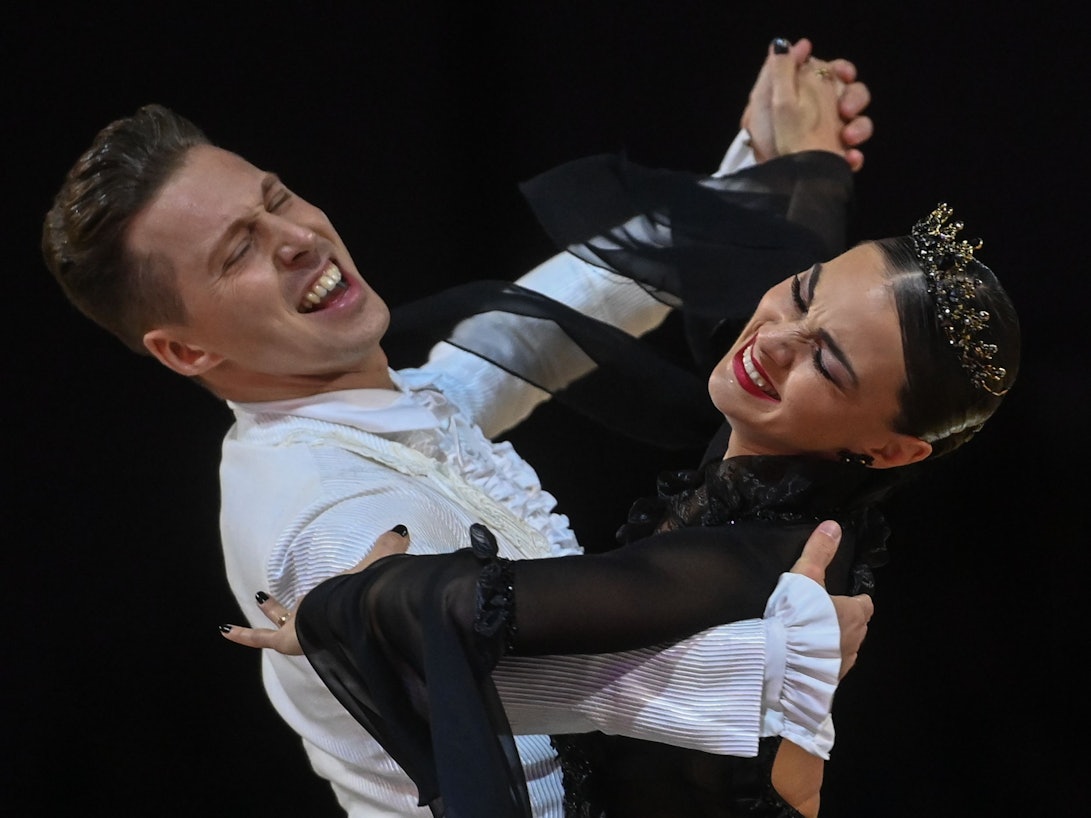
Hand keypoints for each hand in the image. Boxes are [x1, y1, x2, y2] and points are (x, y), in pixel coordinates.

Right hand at [218, 525, 411, 654]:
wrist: (358, 615)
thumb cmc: (370, 593)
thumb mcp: (379, 562)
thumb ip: (389, 547)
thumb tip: (401, 529)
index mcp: (341, 604)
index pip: (331, 597)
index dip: (326, 590)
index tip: (322, 583)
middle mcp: (322, 620)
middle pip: (304, 612)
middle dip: (292, 604)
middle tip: (280, 596)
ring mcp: (303, 631)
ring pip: (282, 624)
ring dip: (271, 614)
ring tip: (258, 600)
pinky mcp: (288, 640)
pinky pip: (261, 638)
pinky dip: (244, 636)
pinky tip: (226, 631)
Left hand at [741, 37, 873, 170]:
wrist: (778, 186)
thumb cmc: (771, 141)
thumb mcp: (772, 102)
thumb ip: (781, 70)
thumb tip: (787, 44)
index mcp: (803, 96)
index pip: (829, 72)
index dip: (840, 70)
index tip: (842, 75)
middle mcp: (818, 114)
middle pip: (851, 93)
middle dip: (855, 98)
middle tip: (845, 110)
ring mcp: (828, 138)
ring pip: (860, 122)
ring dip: (859, 127)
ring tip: (848, 138)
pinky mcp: (834, 162)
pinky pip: (855, 153)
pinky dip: (854, 155)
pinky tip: (848, 159)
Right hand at [787, 520, 874, 679]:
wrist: (785, 661)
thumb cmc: (800, 614)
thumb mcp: (806, 575)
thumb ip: (819, 551)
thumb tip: (834, 525)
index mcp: (855, 613)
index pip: (865, 605)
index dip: (856, 601)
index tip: (842, 598)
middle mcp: (856, 639)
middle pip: (857, 628)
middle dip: (844, 623)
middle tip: (823, 616)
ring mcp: (844, 663)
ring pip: (845, 649)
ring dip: (833, 644)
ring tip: (811, 638)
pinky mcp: (830, 680)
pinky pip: (830, 667)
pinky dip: (822, 661)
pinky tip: (804, 658)